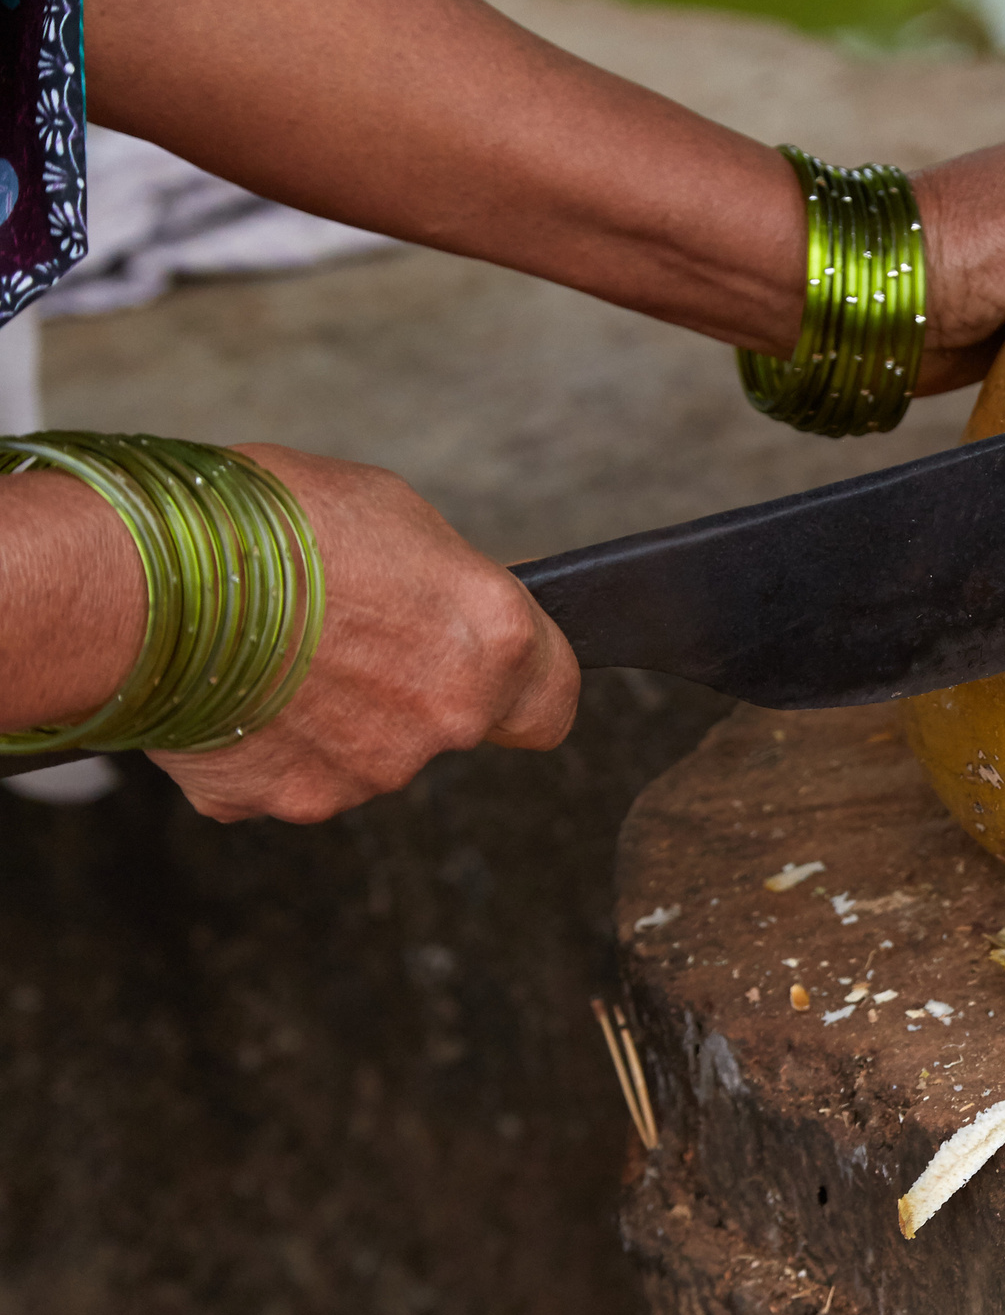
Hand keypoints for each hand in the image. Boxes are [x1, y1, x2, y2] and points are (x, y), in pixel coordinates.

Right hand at [150, 446, 579, 823]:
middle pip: (454, 723)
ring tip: (278, 649)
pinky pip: (293, 774)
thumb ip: (447, 583)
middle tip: (351, 635)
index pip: (553, 700)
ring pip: (373, 753)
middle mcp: (446, 719)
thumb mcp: (393, 514)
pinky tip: (237, 688)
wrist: (142, 580)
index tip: (496, 669)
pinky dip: (269, 743)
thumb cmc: (265, 524)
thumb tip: (456, 606)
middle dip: (416, 689)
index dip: (525, 683)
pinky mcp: (289, 800)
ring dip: (340, 714)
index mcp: (492, 641)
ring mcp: (369, 772)